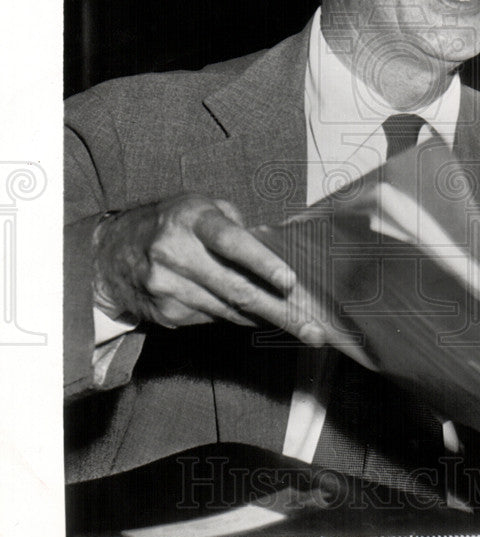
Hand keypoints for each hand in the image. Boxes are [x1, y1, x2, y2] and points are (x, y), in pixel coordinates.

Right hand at [92, 194, 327, 344]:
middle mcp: (176, 254)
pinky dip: (239, 318)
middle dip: (282, 312)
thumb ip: (233, 223)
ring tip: (301, 328)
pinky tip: (256, 316)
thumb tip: (272, 251)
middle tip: (314, 330)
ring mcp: (168, 288)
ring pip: (230, 310)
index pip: (230, 241)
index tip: (290, 281)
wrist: (108, 255)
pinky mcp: (166, 313)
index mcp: (191, 219)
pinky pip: (214, 319)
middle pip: (237, 289)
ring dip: (268, 320)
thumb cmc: (168, 224)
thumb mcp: (198, 206)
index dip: (262, 263)